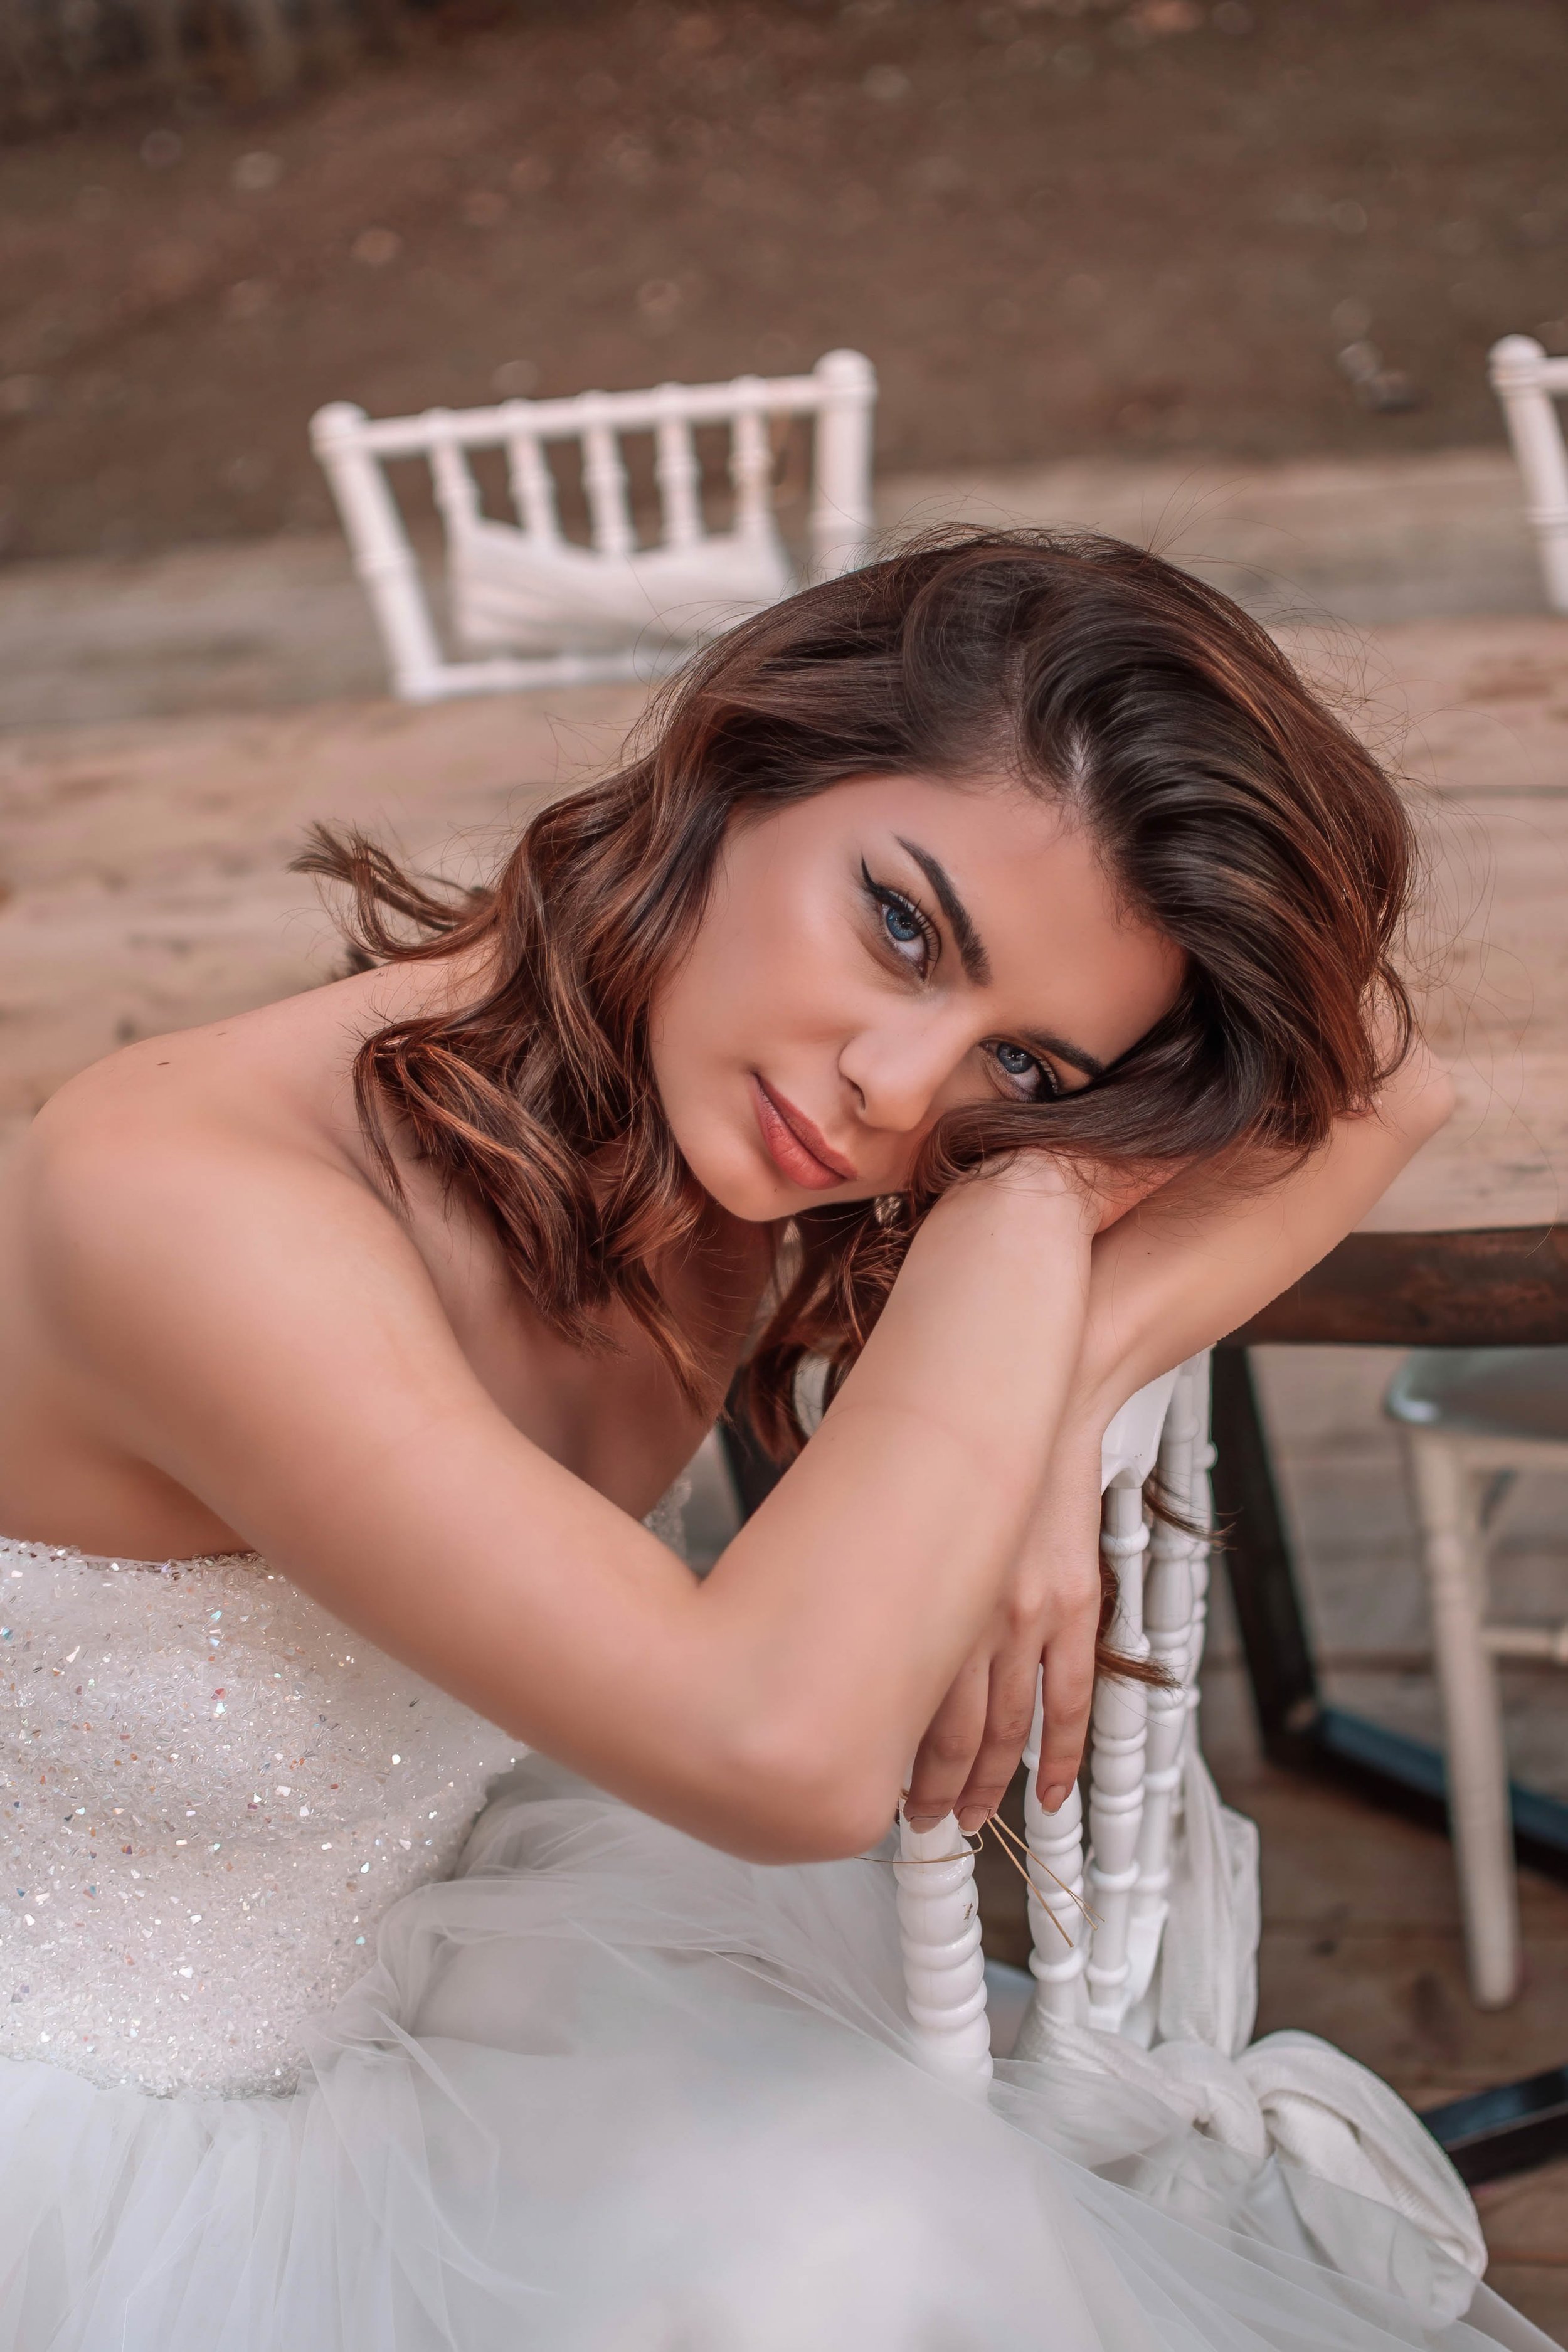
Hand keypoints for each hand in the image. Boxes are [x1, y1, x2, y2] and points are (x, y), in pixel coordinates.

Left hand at [903, 1429, 1103, 1831]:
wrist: (1037, 1419)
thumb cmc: (959, 1468)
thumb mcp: (897, 1526)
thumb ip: (883, 1590)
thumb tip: (846, 1649)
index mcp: (919, 1599)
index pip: (901, 1711)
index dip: (893, 1765)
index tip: (881, 1794)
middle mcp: (971, 1617)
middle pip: (952, 1733)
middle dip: (935, 1789)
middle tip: (923, 1822)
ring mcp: (1027, 1618)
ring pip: (1009, 1728)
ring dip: (988, 1781)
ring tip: (969, 1816)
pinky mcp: (1071, 1608)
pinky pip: (1072, 1699)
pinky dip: (1061, 1752)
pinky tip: (1050, 1790)